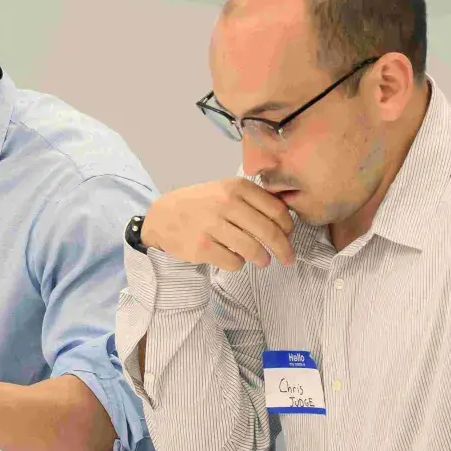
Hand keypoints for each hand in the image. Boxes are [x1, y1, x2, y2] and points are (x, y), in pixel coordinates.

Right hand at [141, 177, 296, 270]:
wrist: (161, 216)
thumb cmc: (199, 204)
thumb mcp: (224, 190)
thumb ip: (252, 199)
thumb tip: (285, 222)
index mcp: (235, 187)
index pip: (276, 209)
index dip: (288, 226)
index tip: (288, 235)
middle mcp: (225, 203)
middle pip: (268, 232)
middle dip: (283, 249)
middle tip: (287, 258)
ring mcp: (211, 225)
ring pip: (253, 249)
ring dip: (262, 259)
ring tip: (262, 261)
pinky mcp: (200, 247)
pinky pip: (233, 262)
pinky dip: (238, 264)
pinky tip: (234, 259)